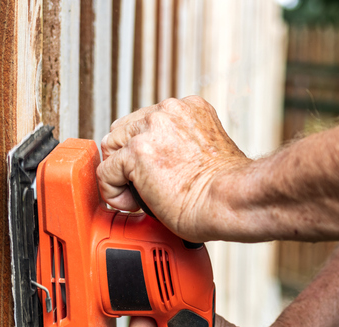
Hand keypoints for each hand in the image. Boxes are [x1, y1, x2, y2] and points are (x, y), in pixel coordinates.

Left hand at [99, 96, 249, 241]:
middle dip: (127, 160)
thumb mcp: (210, 153)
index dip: (146, 150)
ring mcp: (151, 130)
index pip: (148, 121)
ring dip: (120, 176)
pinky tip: (133, 205)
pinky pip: (106, 173)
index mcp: (190, 108)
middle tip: (144, 187)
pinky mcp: (137, 152)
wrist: (232, 200)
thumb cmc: (229, 189)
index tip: (154, 173)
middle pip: (123, 130)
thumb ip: (186, 148)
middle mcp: (169, 112)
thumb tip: (169, 166)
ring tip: (140, 197)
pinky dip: (114, 193)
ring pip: (111, 148)